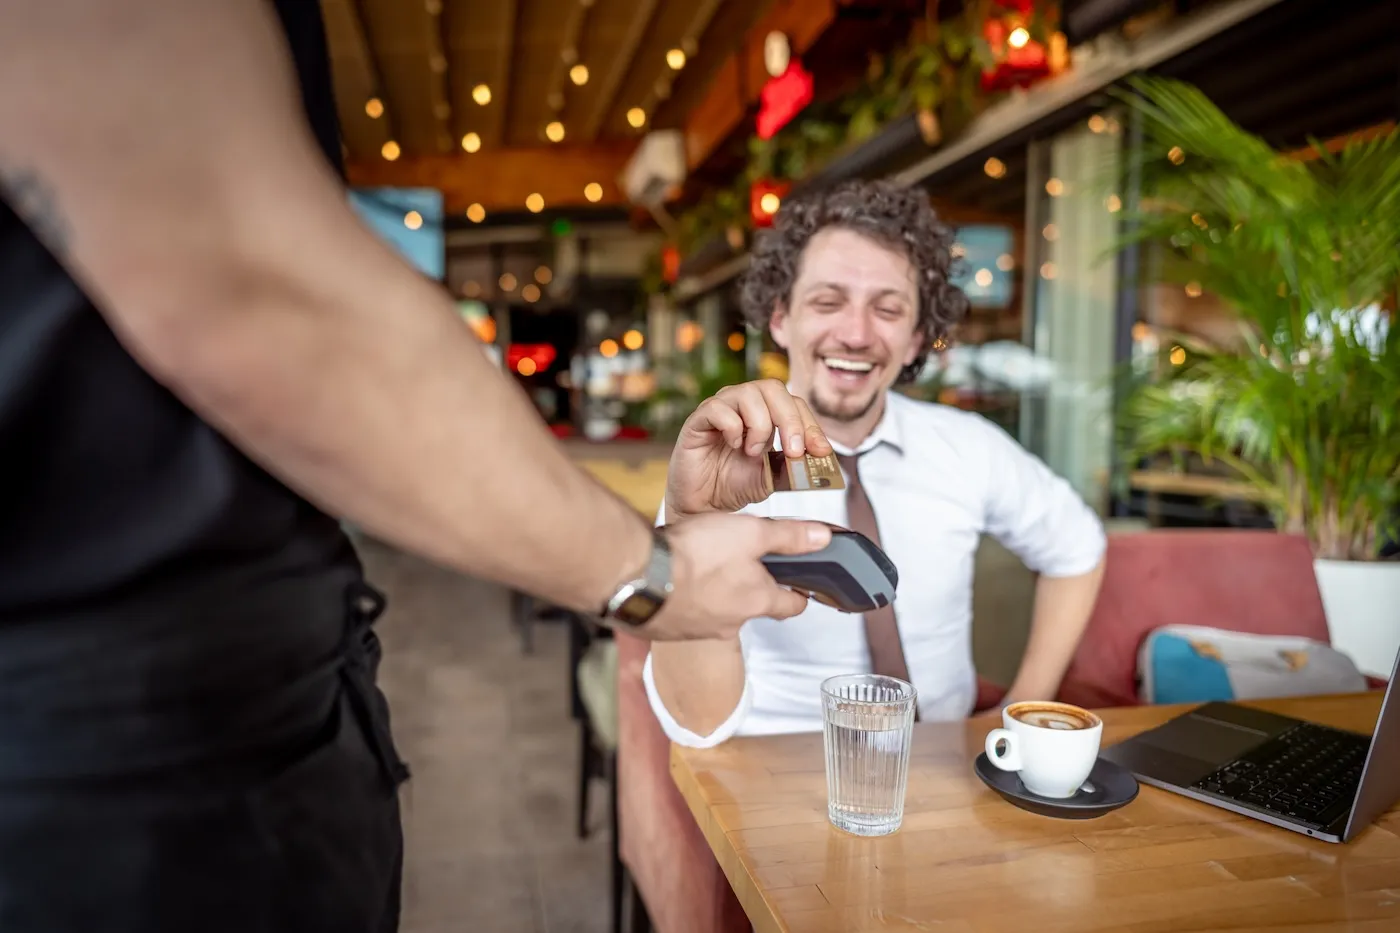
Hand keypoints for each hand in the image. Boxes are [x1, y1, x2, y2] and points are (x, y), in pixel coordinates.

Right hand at [642, 513, 832, 640]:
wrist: (637, 577)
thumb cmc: (696, 555)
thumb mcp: (750, 533)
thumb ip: (788, 537)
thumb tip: (824, 538)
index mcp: (757, 601)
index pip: (792, 606)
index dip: (800, 594)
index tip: (801, 587)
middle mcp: (731, 622)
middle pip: (752, 607)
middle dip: (751, 589)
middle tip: (743, 566)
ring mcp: (698, 629)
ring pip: (717, 611)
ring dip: (715, 594)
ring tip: (703, 565)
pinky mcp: (668, 628)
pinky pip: (684, 615)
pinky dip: (685, 599)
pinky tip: (674, 578)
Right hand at [666, 379, 831, 520]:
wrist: (705, 504)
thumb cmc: (735, 484)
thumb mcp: (773, 476)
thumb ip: (793, 464)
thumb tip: (820, 456)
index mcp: (766, 414)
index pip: (793, 403)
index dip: (810, 424)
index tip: (821, 451)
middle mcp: (744, 405)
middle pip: (773, 388)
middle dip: (790, 420)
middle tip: (794, 451)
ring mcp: (721, 408)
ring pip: (748, 393)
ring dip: (759, 425)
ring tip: (753, 452)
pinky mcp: (698, 419)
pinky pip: (718, 408)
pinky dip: (732, 427)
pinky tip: (732, 445)